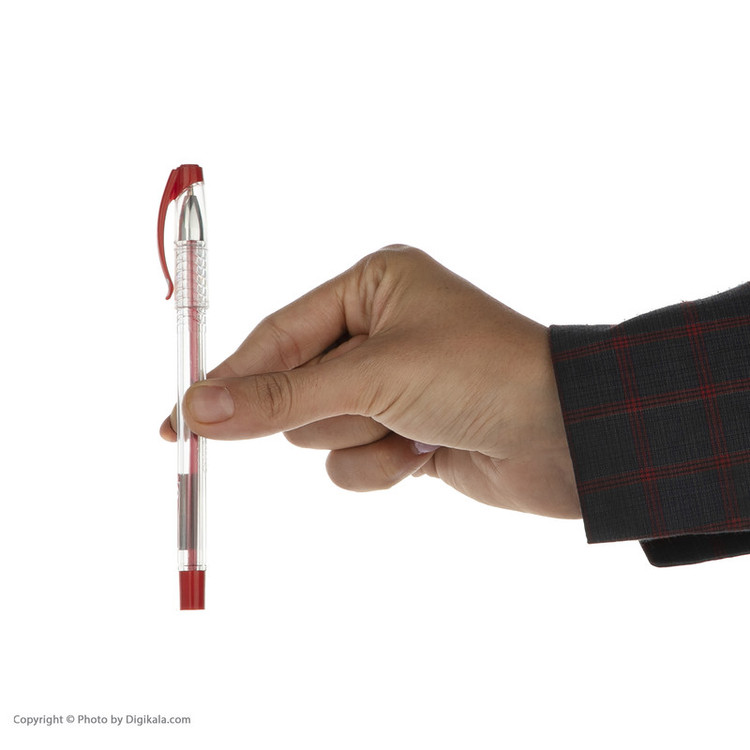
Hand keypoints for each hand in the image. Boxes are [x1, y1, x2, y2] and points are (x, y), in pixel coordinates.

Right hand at [160, 245, 579, 518]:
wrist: (570, 435)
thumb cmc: (481, 374)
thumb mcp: (374, 376)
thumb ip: (281, 397)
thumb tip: (196, 408)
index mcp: (372, 287)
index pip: (277, 336)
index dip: (227, 379)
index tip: (177, 422)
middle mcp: (378, 330)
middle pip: (294, 389)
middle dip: (330, 410)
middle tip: (372, 409)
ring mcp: (392, 385)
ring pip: (321, 432)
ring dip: (363, 438)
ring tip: (417, 424)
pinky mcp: (406, 431)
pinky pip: (354, 463)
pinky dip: (384, 466)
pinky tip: (429, 451)